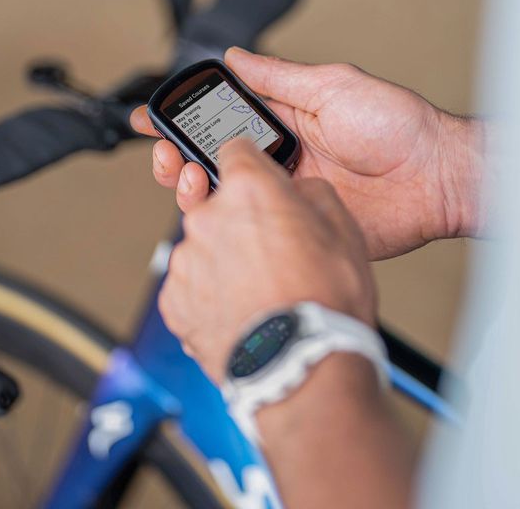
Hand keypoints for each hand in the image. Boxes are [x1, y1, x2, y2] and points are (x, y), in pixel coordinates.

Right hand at [131, 48, 483, 258]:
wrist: (438, 179)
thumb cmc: (399, 127)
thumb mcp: (334, 86)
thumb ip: (280, 77)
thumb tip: (236, 55)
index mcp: (286, 122)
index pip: (221, 119)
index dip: (185, 119)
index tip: (152, 120)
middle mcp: (283, 160)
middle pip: (214, 162)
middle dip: (179, 159)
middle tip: (167, 159)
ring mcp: (291, 197)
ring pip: (228, 200)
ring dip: (198, 193)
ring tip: (189, 184)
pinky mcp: (303, 231)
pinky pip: (260, 234)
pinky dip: (232, 231)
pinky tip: (218, 223)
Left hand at [160, 139, 375, 381]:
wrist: (300, 370)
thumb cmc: (325, 305)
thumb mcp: (345, 231)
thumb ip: (314, 194)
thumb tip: (298, 191)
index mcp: (249, 191)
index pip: (235, 151)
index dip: (254, 167)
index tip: (260, 182)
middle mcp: (208, 218)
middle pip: (218, 204)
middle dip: (242, 221)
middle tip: (276, 253)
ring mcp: (186, 261)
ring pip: (206, 248)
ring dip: (227, 261)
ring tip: (263, 292)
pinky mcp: (174, 302)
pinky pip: (192, 287)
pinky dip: (211, 296)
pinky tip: (245, 311)